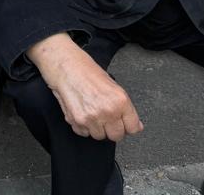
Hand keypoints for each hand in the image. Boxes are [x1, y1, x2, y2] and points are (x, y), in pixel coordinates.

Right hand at [27, 34, 142, 141]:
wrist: (66, 67)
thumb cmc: (88, 72)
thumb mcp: (114, 86)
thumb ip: (126, 108)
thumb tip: (137, 126)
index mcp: (120, 101)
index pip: (133, 128)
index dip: (128, 126)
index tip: (124, 123)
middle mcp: (108, 111)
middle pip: (117, 136)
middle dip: (112, 129)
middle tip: (107, 117)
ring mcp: (93, 118)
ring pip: (100, 136)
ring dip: (97, 128)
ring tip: (92, 111)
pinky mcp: (78, 122)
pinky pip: (85, 133)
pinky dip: (84, 126)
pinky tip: (83, 112)